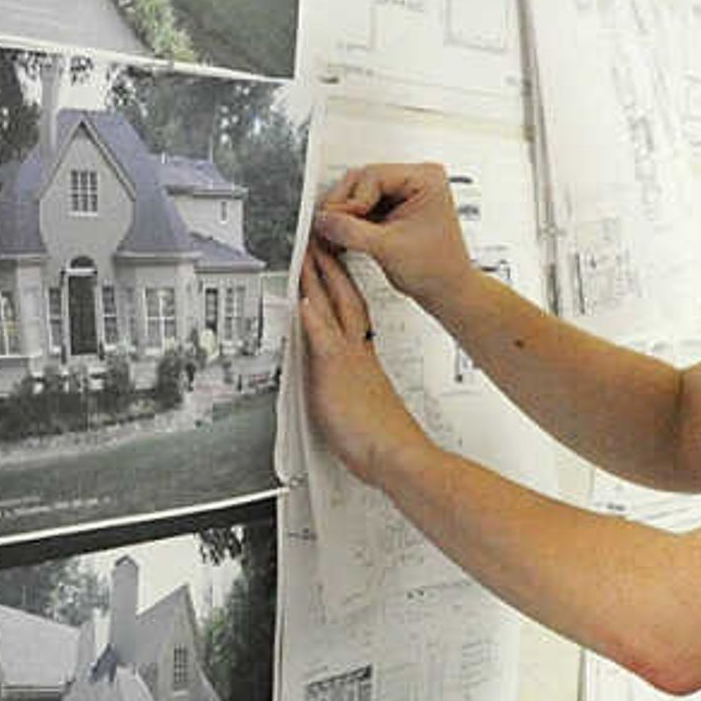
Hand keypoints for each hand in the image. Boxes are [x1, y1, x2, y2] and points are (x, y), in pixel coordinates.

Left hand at [297, 239, 428, 482]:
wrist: (399, 456)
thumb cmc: (384, 440)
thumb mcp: (368, 402)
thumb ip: (356, 386)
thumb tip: (350, 387)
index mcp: (365, 359)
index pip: (353, 312)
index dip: (342, 287)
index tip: (335, 268)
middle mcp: (357, 353)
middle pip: (344, 299)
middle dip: (331, 269)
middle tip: (322, 244)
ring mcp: (347, 360)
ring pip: (331, 308)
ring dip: (317, 279)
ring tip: (308, 254)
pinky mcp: (334, 373)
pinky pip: (320, 337)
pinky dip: (310, 316)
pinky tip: (301, 298)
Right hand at [310, 162, 476, 309]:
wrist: (447, 290)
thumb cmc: (437, 269)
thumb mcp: (388, 248)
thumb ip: (351, 231)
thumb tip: (324, 219)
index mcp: (425, 179)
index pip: (372, 176)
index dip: (350, 200)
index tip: (335, 221)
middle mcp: (415, 181)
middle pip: (362, 181)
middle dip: (343, 207)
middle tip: (328, 226)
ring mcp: (404, 194)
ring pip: (359, 194)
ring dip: (344, 216)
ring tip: (333, 234)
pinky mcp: (394, 209)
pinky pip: (363, 207)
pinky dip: (350, 222)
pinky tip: (342, 236)